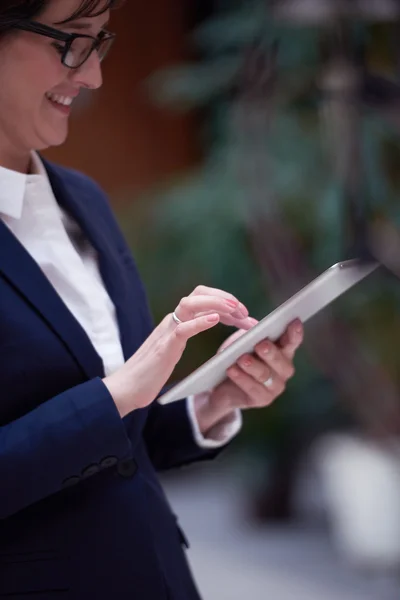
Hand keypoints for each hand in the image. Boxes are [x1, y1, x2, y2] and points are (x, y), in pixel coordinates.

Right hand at [103, 286, 252, 416]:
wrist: (126, 389)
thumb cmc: (151, 373)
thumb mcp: (174, 349)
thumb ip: (190, 332)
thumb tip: (215, 323)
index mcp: (176, 321)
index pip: (203, 299)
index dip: (226, 302)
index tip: (245, 315)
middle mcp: (172, 321)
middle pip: (199, 293)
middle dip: (224, 297)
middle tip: (245, 312)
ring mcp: (167, 332)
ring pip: (191, 304)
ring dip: (216, 303)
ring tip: (235, 310)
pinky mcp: (163, 348)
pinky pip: (183, 329)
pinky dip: (200, 322)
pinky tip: (215, 320)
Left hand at [194, 320, 302, 433]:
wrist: (223, 385)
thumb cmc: (235, 356)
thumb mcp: (241, 342)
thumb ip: (250, 334)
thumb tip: (254, 329)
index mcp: (282, 351)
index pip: (292, 341)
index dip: (295, 333)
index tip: (294, 321)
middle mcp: (284, 369)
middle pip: (281, 360)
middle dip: (271, 352)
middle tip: (261, 344)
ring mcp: (275, 386)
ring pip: (265, 375)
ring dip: (253, 366)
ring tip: (241, 359)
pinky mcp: (263, 399)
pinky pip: (253, 389)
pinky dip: (241, 378)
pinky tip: (232, 370)